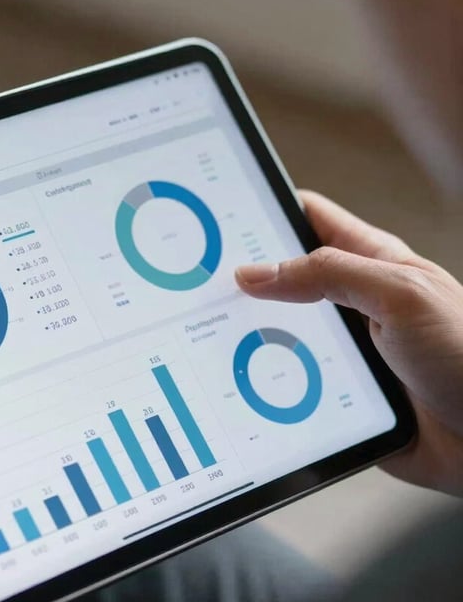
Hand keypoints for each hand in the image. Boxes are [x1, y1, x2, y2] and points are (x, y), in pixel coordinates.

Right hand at [236, 190, 462, 496]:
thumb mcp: (400, 295)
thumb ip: (328, 275)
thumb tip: (255, 272)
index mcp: (371, 262)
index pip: (307, 219)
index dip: (266, 209)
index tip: (224, 212)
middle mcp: (350, 302)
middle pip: (282, 278)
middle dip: (244, 277)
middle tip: (202, 280)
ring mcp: (339, 348)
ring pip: (277, 332)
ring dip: (249, 334)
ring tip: (209, 330)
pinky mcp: (333, 392)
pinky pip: (287, 381)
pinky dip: (262, 381)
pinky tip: (239, 382)